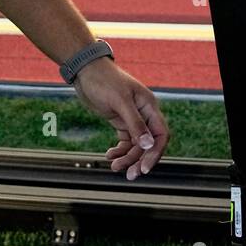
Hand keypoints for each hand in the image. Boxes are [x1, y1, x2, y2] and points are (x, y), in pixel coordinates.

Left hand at [72, 58, 168, 180]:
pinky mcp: (119, 120)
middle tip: (129, 175)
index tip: (144, 168)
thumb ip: (135, 123)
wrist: (85, 70)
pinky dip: (119, 150)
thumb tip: (148, 145)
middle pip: (148, 144)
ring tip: (113, 166)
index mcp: (149, 106)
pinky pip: (124, 141)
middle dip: (139, 160)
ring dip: (126, 157)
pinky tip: (109, 155)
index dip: (154, 153)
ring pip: (135, 145)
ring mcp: (131, 118)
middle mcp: (144, 114)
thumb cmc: (104, 80)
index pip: (161, 135)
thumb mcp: (120, 102)